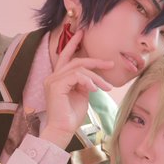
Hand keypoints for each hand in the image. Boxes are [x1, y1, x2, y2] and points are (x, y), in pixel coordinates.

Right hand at [41, 30, 113, 147]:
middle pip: (76, 61)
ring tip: (106, 87)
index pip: (65, 57)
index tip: (82, 33)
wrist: (62, 131)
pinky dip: (87, 81)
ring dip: (96, 77)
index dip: (72, 44)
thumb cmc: (71, 116)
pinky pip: (76, 76)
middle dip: (95, 61)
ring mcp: (53, 81)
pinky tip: (94, 90)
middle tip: (110, 63)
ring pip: (78, 69)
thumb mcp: (81, 96)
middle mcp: (53, 77)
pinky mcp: (56, 86)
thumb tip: (93, 78)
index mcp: (58, 78)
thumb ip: (84, 84)